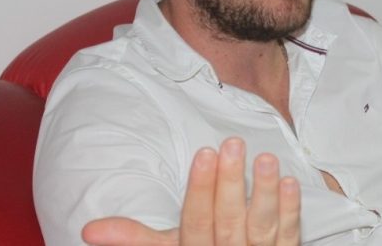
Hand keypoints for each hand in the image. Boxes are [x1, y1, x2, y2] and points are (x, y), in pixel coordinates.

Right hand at [81, 137, 300, 245]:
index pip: (196, 222)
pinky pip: (288, 235)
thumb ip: (135, 239)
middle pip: (229, 221)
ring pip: (261, 226)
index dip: (201, 190)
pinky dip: (290, 211)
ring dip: (265, 192)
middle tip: (233, 144)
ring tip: (266, 158)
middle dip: (231, 183)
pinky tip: (291, 183)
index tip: (204, 153)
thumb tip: (91, 228)